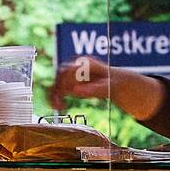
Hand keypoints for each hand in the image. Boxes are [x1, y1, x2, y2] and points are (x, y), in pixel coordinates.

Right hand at [49, 56, 165, 120]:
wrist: (115, 81)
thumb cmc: (112, 83)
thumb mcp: (107, 86)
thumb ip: (93, 89)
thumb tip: (75, 92)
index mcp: (86, 63)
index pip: (70, 70)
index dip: (66, 82)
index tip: (69, 95)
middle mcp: (77, 65)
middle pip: (60, 74)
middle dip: (57, 89)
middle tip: (58, 104)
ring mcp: (73, 72)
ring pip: (57, 81)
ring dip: (54, 94)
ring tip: (57, 107)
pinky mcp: (70, 81)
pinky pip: (59, 87)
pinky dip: (56, 97)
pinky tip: (60, 106)